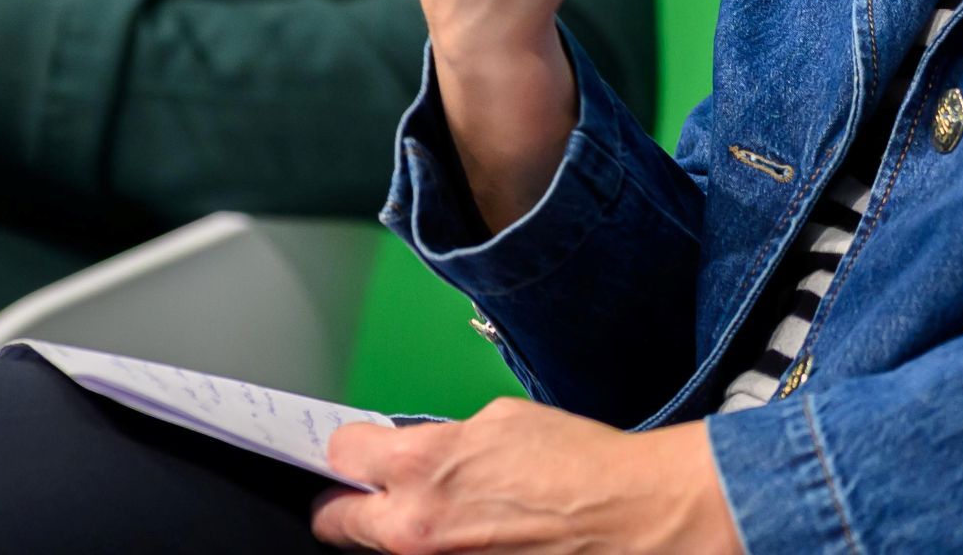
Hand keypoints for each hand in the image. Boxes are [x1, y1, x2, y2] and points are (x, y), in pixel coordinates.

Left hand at [312, 405, 739, 554]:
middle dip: (351, 504)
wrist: (626, 516)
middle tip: (371, 496)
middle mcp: (414, 527)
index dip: (352, 449)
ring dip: (401, 531)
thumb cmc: (577, 465)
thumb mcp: (501, 421)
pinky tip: (476, 534)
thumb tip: (419, 452)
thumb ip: (443, 439)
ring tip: (447, 517)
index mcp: (420, 468)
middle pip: (336, 523)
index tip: (360, 453)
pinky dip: (441, 548)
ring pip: (383, 550)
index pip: (341, 455)